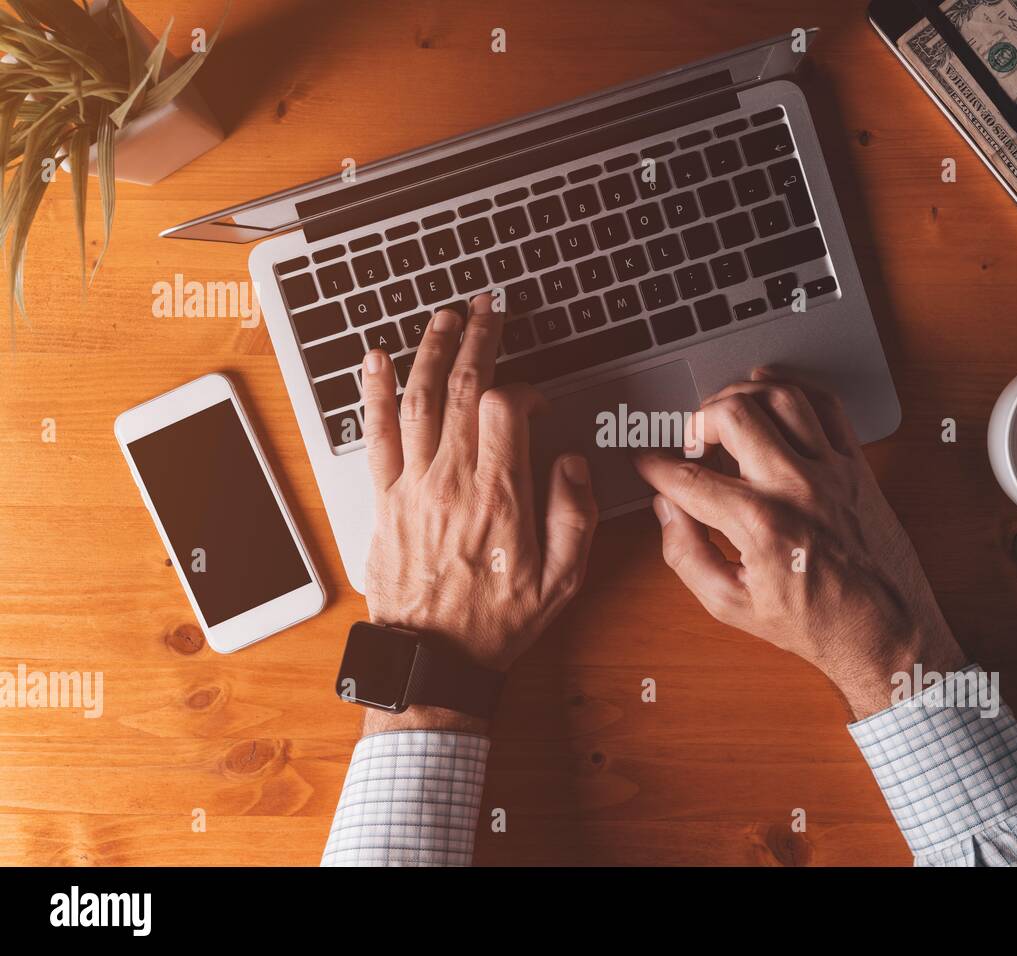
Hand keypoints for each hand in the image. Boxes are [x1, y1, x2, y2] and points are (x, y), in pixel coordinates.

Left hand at [359, 294, 597, 733]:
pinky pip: (375, 435)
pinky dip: (374, 393)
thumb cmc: (497, 623)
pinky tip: (376, 360)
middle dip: (477, 340)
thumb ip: (574, 515)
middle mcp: (451, 481)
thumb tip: (569, 462)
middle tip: (487, 308)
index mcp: (500, 497)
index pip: (504, 409)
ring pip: (418, 400)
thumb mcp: (561, 581)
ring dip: (431, 351)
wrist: (432, 660)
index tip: (534, 400)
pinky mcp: (385, 500)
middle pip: (460, 389)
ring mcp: (412, 487)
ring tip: (444, 317)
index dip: (522, 390)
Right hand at [633, 369, 964, 719]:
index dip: (655, 466)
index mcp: (759, 525)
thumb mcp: (731, 604)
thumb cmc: (814, 623)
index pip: (688, 477)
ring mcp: (831, 470)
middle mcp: (796, 487)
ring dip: (743, 395)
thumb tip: (666, 510)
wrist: (885, 631)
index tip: (646, 463)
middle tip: (690, 441)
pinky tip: (772, 392)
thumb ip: (686, 553)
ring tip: (726, 415)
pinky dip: (795, 388)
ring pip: (780, 396)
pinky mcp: (856, 465)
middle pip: (732, 414)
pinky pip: (827, 405)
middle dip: (697, 420)